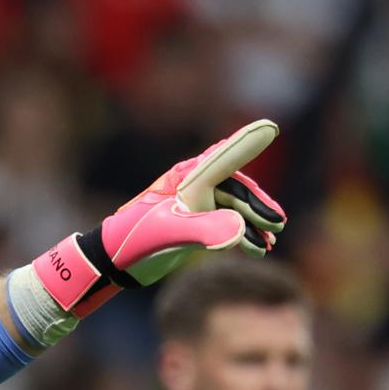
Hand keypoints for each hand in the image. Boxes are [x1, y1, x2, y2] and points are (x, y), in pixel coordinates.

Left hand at [21, 120, 286, 336]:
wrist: (111, 262)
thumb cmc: (132, 240)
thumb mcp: (167, 234)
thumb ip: (203, 229)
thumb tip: (240, 229)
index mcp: (186, 177)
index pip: (224, 158)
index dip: (247, 143)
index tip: (271, 127)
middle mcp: (193, 184)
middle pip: (236, 186)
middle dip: (259, 205)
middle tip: (277, 224)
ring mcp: (195, 203)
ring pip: (235, 206)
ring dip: (254, 222)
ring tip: (271, 241)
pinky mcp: (195, 222)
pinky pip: (227, 222)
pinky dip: (243, 234)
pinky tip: (256, 249)